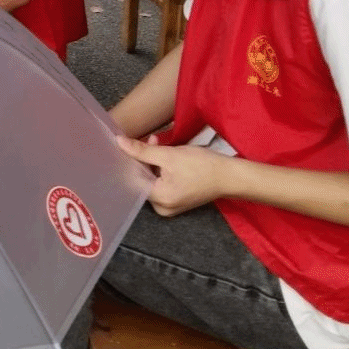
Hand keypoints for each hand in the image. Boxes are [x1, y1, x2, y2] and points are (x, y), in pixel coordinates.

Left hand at [116, 135, 231, 216]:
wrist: (230, 176)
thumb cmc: (201, 166)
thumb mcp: (169, 155)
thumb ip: (142, 151)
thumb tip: (118, 142)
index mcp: (159, 200)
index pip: (132, 180)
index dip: (128, 161)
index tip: (125, 145)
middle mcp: (162, 208)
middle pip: (142, 180)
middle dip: (142, 158)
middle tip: (149, 140)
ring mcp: (170, 206)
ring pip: (151, 180)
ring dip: (151, 161)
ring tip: (156, 143)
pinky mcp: (177, 200)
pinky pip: (161, 184)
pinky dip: (160, 169)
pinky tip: (164, 154)